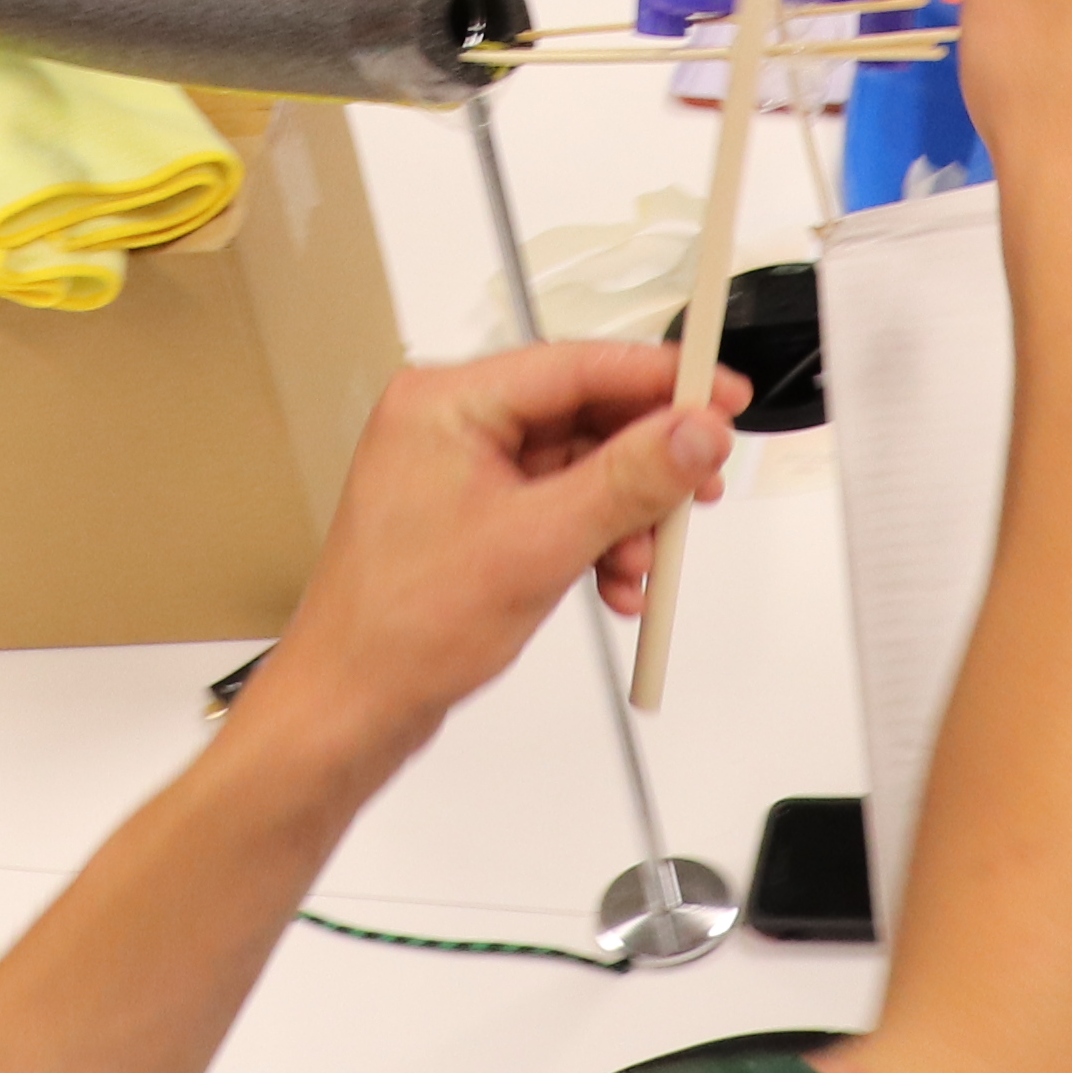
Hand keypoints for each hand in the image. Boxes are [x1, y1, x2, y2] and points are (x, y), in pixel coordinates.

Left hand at [257, 341, 740, 761]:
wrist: (351, 707)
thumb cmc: (399, 628)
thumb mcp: (538, 544)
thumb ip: (629, 481)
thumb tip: (693, 432)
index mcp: (444, 403)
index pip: (576, 365)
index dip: (659, 378)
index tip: (720, 394)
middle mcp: (448, 425)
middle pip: (582, 416)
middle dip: (646, 464)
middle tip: (700, 487)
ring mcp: (459, 472)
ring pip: (578, 468)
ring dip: (624, 515)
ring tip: (643, 563)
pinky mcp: (473, 517)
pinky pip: (557, 506)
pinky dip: (595, 540)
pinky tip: (615, 582)